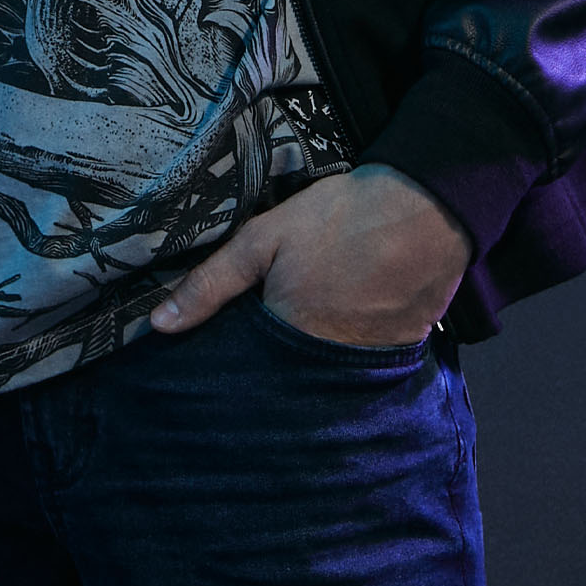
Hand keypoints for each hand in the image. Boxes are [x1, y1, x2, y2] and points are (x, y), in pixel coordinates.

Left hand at [148, 165, 473, 346]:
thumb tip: (159, 327)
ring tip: (312, 323)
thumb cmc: (341, 218)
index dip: (236, 362)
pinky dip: (352, 346)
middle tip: (272, 330)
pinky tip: (348, 318)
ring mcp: (369, 362)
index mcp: (289, 341)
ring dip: (314, 358)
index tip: (225, 352)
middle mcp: (328, 366)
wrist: (427, 207)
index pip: (249, 373)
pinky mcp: (401, 351)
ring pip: (326, 372)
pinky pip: (364, 362)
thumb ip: (211, 283)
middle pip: (288, 378)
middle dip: (274, 366)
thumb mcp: (265, 238)